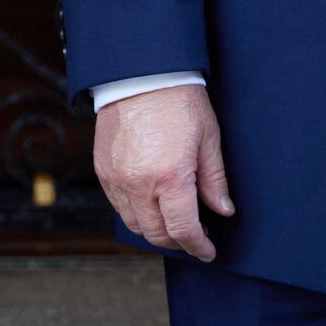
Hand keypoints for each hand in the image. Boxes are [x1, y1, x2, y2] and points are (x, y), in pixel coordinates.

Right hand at [94, 85, 234, 261]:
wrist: (140, 73)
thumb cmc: (179, 101)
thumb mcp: (208, 138)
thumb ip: (214, 180)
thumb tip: (222, 210)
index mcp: (170, 177)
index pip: (184, 230)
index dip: (199, 247)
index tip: (208, 251)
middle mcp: (139, 184)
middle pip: (157, 234)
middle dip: (179, 242)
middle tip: (196, 235)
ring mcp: (117, 179)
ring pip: (135, 225)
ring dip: (156, 230)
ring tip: (174, 218)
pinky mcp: (103, 171)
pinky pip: (119, 206)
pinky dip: (136, 212)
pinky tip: (152, 202)